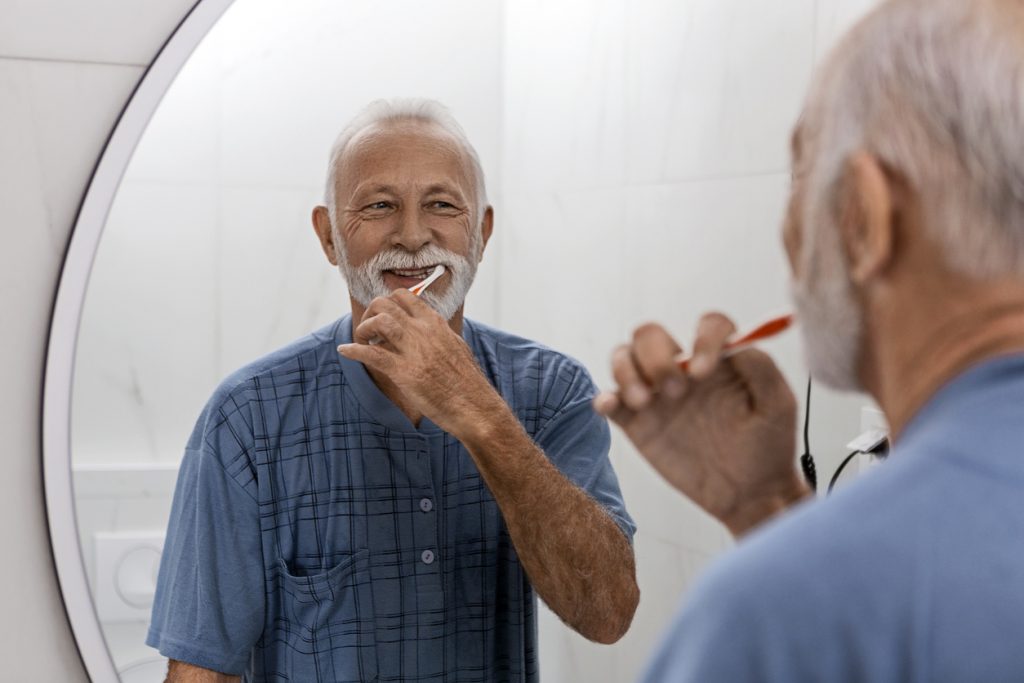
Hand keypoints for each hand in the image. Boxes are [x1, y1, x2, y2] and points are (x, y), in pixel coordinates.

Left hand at [337, 289, 500, 434]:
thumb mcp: (456, 347)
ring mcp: (414, 350)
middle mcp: (424, 331)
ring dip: (363, 328)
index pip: (405, 296)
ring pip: (379, 321)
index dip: (387, 303)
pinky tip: (345, 351)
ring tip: (362, 340)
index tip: (382, 316)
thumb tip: (430, 329)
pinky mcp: (404, 373)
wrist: (476, 407)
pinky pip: (371, 355)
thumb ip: (439, 335)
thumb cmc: (467, 383)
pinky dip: (353, 350)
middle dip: (370, 312)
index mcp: (436, 324)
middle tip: (368, 329)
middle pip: (386, 303)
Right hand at [594, 313, 809, 536]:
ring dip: (627, 372)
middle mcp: (683, 368)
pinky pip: (610, 401)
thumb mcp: (779, 406)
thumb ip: (762, 369)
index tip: (704, 371)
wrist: (749, 493)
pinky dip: (603, 398)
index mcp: (719, 359)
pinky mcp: (638, 423)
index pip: (707, 325)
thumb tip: (735, 345)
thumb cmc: (769, 445)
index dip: (703, 338)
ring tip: (644, 402)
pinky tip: (609, 406)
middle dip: (656, 356)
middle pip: (650, 334)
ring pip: (623, 357)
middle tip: (675, 392)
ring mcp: (657, 394)